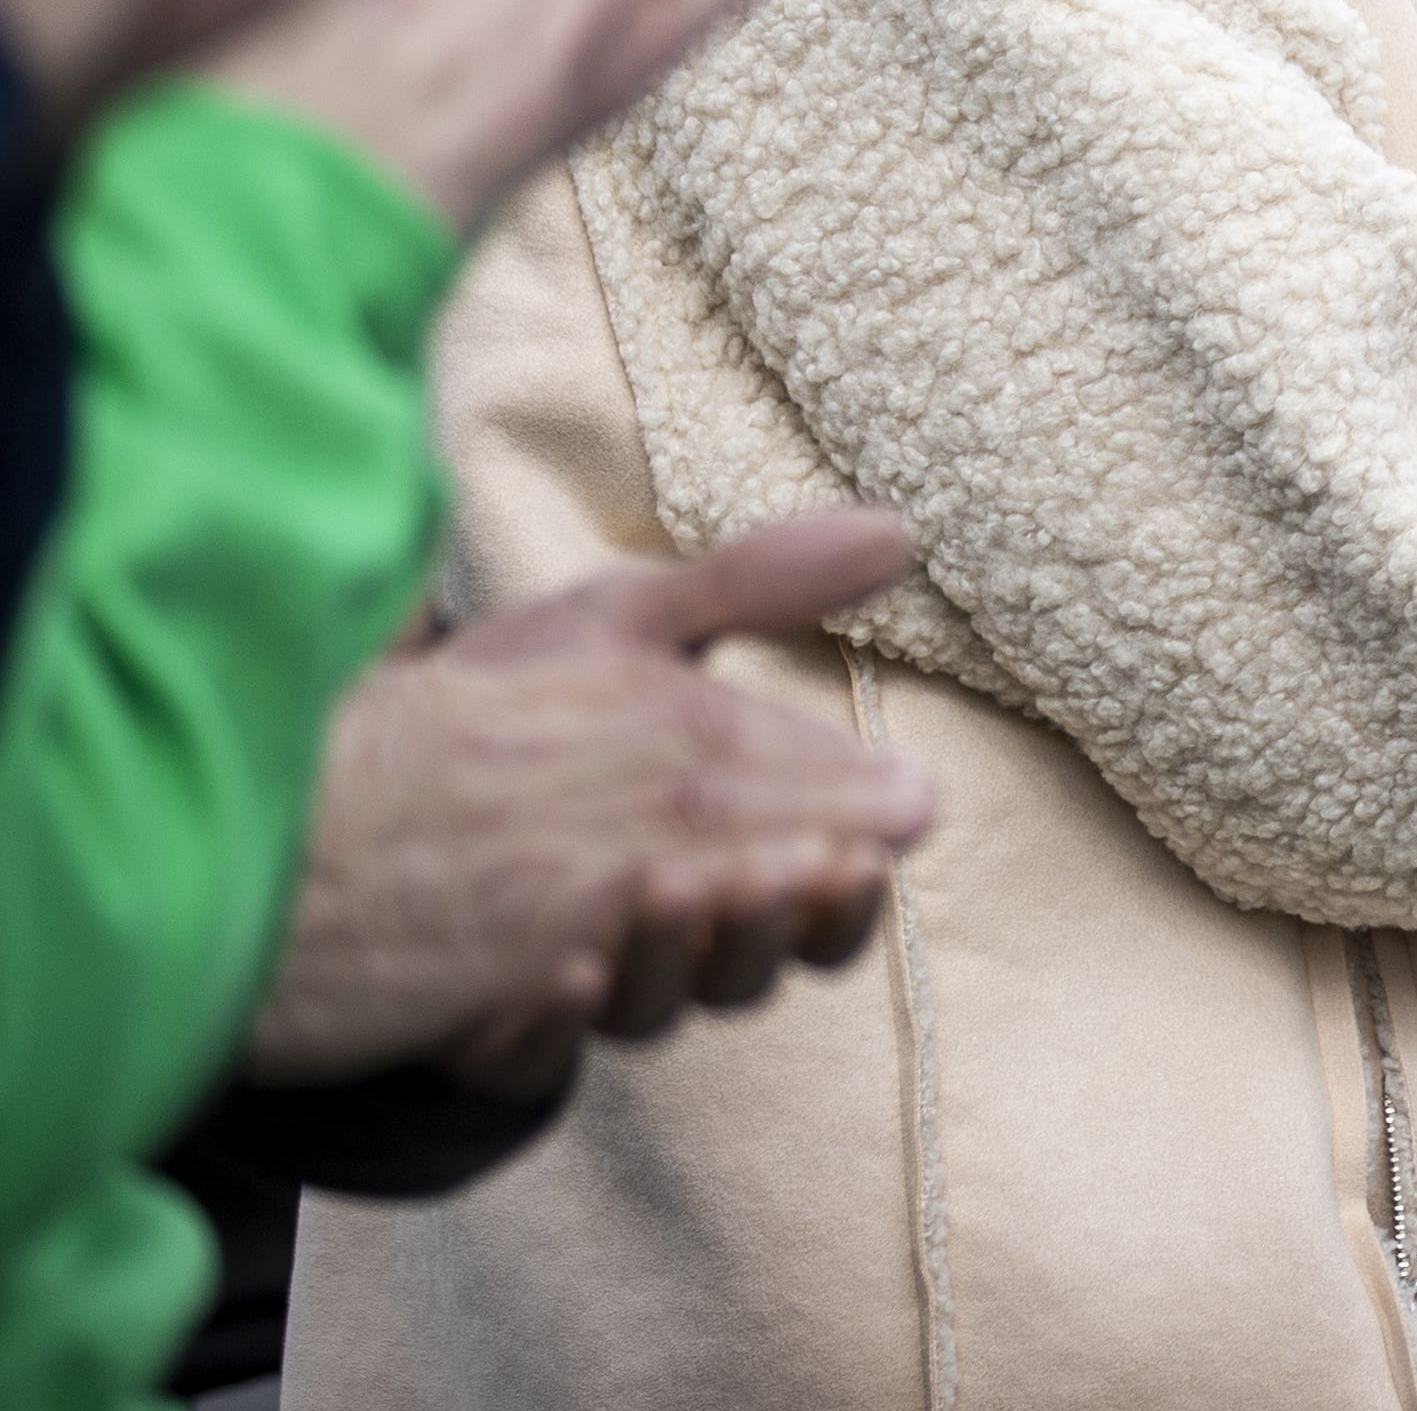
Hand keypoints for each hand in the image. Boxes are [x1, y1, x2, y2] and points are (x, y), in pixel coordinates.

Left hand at [248, 513, 940, 1097]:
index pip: (823, 894)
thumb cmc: (521, 711)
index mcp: (724, 855)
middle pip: (753, 966)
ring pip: (653, 1010)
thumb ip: (759, 589)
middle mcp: (664, 938)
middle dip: (772, 919)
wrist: (345, 797)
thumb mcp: (633, 632)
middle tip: (787, 867)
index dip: (852, 881)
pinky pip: (521, 1053)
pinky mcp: (475, 1031)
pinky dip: (547, 1021)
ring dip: (673, 956)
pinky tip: (560, 972)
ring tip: (665, 887)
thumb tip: (899, 534)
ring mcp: (572, 988)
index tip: (873, 837)